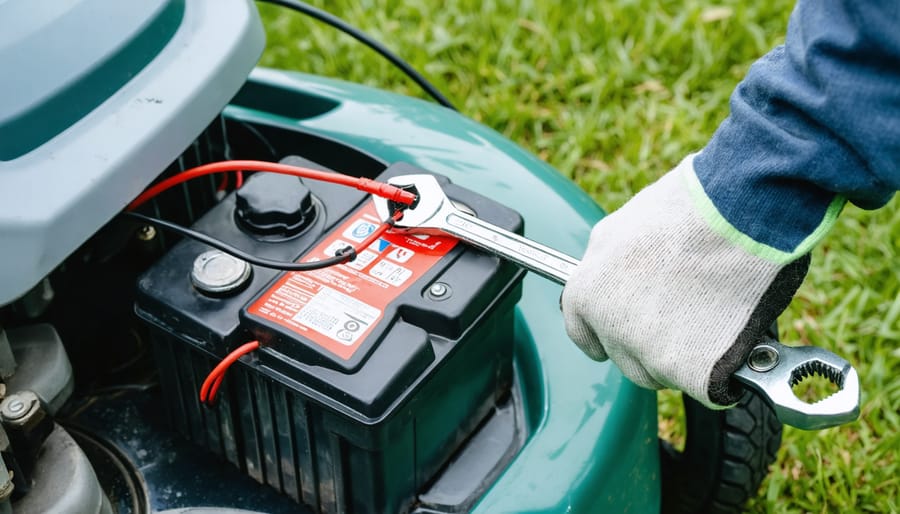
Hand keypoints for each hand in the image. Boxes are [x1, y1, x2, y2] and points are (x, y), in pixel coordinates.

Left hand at [561, 155, 808, 407]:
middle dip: (651, 347)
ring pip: (661, 374)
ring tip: (716, 317)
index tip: (625, 333)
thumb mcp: (627, 226)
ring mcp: (645, 352)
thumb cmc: (693, 205)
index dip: (606, 333)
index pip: (582, 331)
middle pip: (625, 358)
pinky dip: (720, 372)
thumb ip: (613, 263)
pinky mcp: (686, 371)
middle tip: (687, 320)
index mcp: (585, 289)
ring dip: (685, 359)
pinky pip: (703, 385)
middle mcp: (608, 325)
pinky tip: (733, 337)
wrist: (743, 210)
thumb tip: (620, 279)